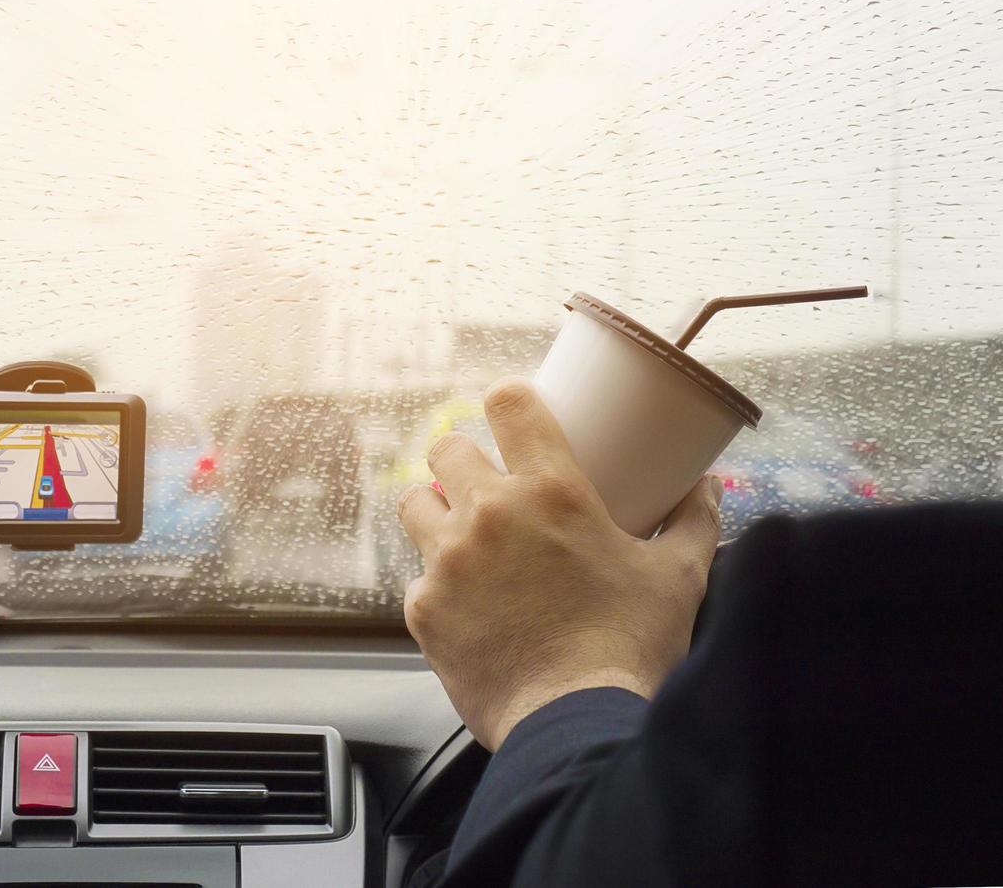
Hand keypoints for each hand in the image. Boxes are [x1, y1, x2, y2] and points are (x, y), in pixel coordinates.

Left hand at [397, 376, 723, 750]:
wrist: (575, 723)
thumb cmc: (630, 648)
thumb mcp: (677, 577)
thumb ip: (692, 522)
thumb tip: (707, 488)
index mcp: (550, 491)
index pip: (510, 404)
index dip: (507, 399)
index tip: (510, 408)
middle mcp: (488, 514)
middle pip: (447, 448)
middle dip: (464, 458)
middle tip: (485, 482)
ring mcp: (446, 560)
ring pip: (415, 502)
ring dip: (435, 509)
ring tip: (461, 534)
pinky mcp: (422, 608)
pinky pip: (417, 577)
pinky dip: (438, 584)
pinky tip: (467, 604)